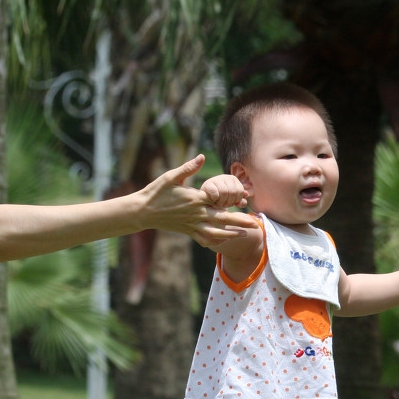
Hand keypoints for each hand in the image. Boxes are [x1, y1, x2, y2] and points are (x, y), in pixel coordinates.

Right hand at [138, 155, 257, 245]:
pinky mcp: (187, 231)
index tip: (245, 200)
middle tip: (255, 224)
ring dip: (231, 233)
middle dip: (240, 222)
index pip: (219, 200)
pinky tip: (223, 241)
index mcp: (195, 199)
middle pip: (222, 219)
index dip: (233, 201)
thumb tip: (202, 156)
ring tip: (244, 234)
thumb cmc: (156, 192)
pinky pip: (203, 238)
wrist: (142, 211)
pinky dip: (214, 240)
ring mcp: (192, 224)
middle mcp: (196, 213)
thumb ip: (188, 167)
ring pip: (215, 232)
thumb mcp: (171, 176)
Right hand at [201, 174, 248, 209]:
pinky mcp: (208, 184)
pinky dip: (215, 199)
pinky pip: (215, 193)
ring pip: (224, 192)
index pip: (240, 191)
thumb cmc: (221, 199)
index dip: (236, 200)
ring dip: (221, 202)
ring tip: (218, 204)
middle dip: (229, 202)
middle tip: (224, 205)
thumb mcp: (232, 200)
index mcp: (233, 179)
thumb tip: (246, 194)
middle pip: (233, 192)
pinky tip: (213, 201)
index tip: (231, 203)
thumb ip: (240, 199)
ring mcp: (216, 179)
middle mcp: (226, 177)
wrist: (205, 200)